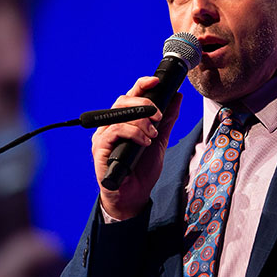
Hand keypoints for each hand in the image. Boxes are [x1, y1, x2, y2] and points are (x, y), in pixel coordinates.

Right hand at [92, 76, 181, 219]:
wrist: (134, 196)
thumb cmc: (142, 170)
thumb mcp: (160, 141)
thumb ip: (166, 120)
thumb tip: (176, 98)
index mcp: (124, 121)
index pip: (130, 96)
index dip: (141, 85)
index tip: (156, 80)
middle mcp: (111, 125)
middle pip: (123, 100)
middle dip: (144, 103)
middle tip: (158, 116)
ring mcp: (103, 136)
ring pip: (119, 113)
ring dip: (140, 121)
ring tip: (153, 134)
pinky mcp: (100, 148)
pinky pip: (115, 130)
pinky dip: (133, 132)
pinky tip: (144, 142)